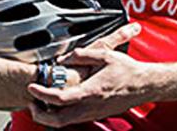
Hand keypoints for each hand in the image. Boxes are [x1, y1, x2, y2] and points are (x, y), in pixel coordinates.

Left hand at [27, 23, 147, 126]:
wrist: (144, 85)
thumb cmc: (127, 71)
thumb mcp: (105, 55)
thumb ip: (82, 55)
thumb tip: (65, 58)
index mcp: (90, 91)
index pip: (59, 98)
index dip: (42, 94)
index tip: (32, 87)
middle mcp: (90, 106)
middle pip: (57, 120)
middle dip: (39, 114)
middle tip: (32, 102)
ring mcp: (93, 113)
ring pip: (64, 123)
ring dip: (49, 115)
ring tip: (42, 102)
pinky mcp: (97, 115)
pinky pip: (74, 119)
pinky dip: (61, 114)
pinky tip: (60, 103)